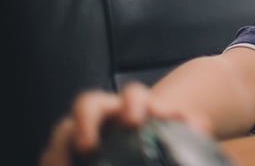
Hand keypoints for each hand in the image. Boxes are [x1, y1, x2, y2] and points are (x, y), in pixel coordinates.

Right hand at [39, 82, 211, 165]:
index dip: (132, 104)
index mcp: (134, 105)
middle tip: (88, 145)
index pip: (132, 95)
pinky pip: (54, 153)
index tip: (135, 121)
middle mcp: (104, 113)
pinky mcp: (68, 150)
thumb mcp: (177, 126)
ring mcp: (82, 130)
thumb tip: (200, 125)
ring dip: (59, 148)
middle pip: (87, 104)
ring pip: (63, 130)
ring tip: (61, 165)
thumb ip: (188, 124)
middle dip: (85, 121)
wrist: (143, 134)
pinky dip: (53, 160)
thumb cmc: (161, 130)